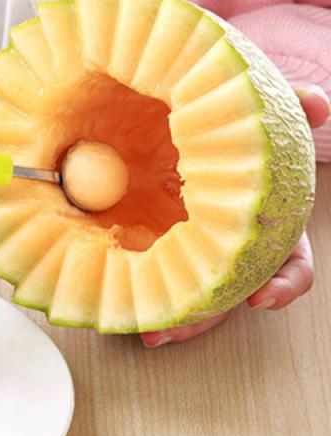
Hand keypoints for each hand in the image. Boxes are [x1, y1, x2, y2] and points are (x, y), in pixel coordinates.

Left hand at [142, 84, 328, 346]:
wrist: (179, 115)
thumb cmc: (230, 125)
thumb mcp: (257, 113)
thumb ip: (289, 107)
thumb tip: (319, 104)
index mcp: (266, 225)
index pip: (288, 264)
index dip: (283, 285)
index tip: (261, 298)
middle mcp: (231, 247)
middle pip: (225, 295)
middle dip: (204, 319)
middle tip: (174, 331)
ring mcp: (193, 249)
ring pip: (188, 295)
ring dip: (169, 318)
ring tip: (147, 331)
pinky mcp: (153, 242)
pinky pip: (150, 271)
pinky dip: (141, 289)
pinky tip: (123, 304)